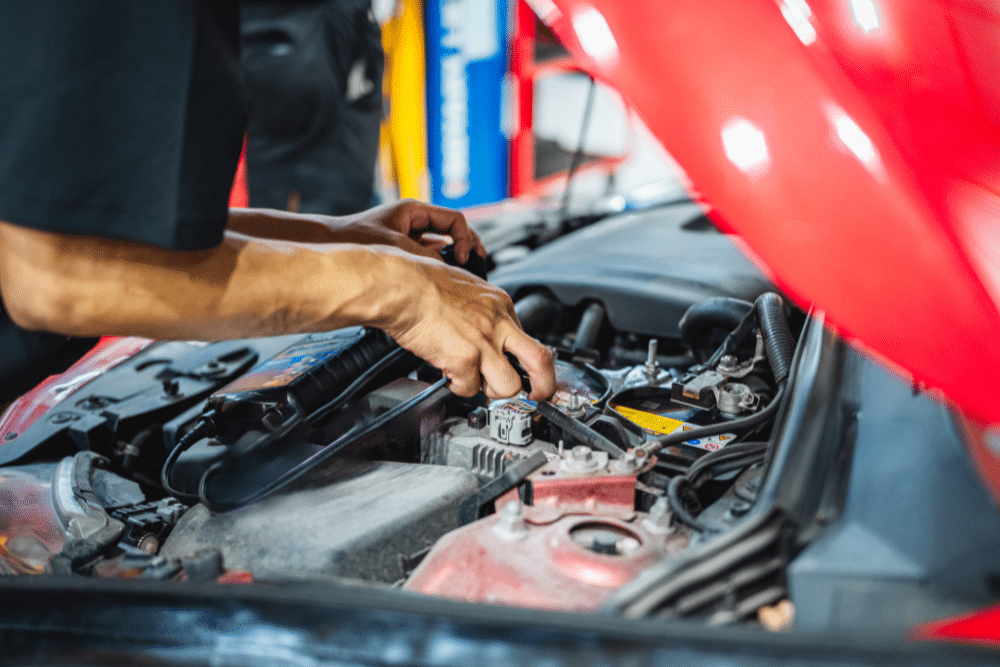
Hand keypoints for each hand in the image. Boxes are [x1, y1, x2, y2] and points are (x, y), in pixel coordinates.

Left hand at [332, 200, 485, 262]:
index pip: (454, 219)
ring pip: (443, 243)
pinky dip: (439, 264)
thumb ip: (426, 257)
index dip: (465, 238)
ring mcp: (410, 235)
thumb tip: (448, 270)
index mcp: (414, 210)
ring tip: (463, 271)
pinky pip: (429, 255)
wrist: (330, 245)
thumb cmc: (355, 239)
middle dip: (468, 245)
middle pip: (453, 229)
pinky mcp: (404, 250)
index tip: (464, 257)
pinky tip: (441, 276)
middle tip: (477, 261)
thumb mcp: (397, 247)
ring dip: (453, 256)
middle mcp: (414, 220)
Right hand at [378, 250, 555, 400]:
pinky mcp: (464, 359)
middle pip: (540, 361)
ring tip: (477, 382)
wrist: (402, 285)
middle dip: (544, 385)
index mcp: (500, 304)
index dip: (523, 359)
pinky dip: (459, 387)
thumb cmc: (422, 282)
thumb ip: (481, 310)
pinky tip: (449, 374)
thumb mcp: (466, 286)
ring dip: (493, 391)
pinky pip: (469, 389)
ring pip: (509, 386)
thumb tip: (483, 328)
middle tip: (538, 395)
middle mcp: (497, 323)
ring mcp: (483, 343)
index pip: (528, 338)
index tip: (521, 368)